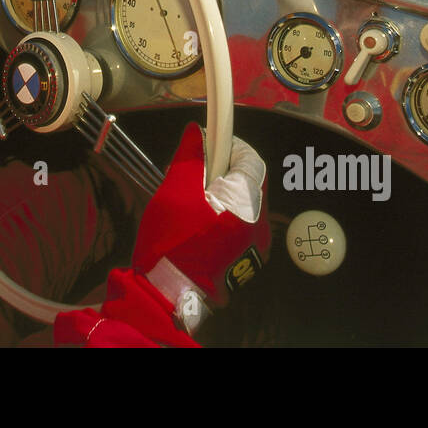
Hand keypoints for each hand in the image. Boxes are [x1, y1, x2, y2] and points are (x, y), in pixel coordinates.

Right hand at [132, 125, 269, 324]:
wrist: (168, 296)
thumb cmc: (171, 241)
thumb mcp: (175, 191)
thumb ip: (190, 156)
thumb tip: (196, 130)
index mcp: (246, 205)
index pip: (252, 161)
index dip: (231, 147)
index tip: (208, 146)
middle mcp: (260, 225)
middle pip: (249, 182)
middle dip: (223, 172)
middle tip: (193, 177)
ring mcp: (255, 246)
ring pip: (244, 204)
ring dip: (222, 195)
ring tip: (191, 202)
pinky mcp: (246, 260)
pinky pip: (240, 226)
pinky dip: (224, 217)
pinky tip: (198, 224)